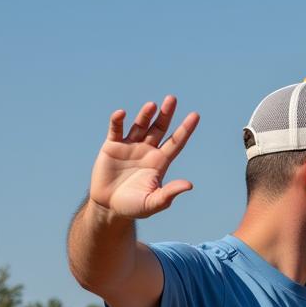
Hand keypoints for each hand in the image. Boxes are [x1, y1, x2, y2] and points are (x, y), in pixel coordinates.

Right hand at [89, 96, 199, 218]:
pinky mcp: (112, 146)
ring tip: (152, 105)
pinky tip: (122, 113)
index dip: (185, 129)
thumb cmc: (134, 207)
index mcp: (160, 163)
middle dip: (166, 114)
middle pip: (159, 129)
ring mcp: (130, 146)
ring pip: (140, 125)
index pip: (176, 142)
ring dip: (145, 115)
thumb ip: (170, 193)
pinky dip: (118, 120)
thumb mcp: (154, 202)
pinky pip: (116, 129)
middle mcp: (147, 151)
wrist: (109, 207)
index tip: (195, 115)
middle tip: (172, 99)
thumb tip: (189, 185)